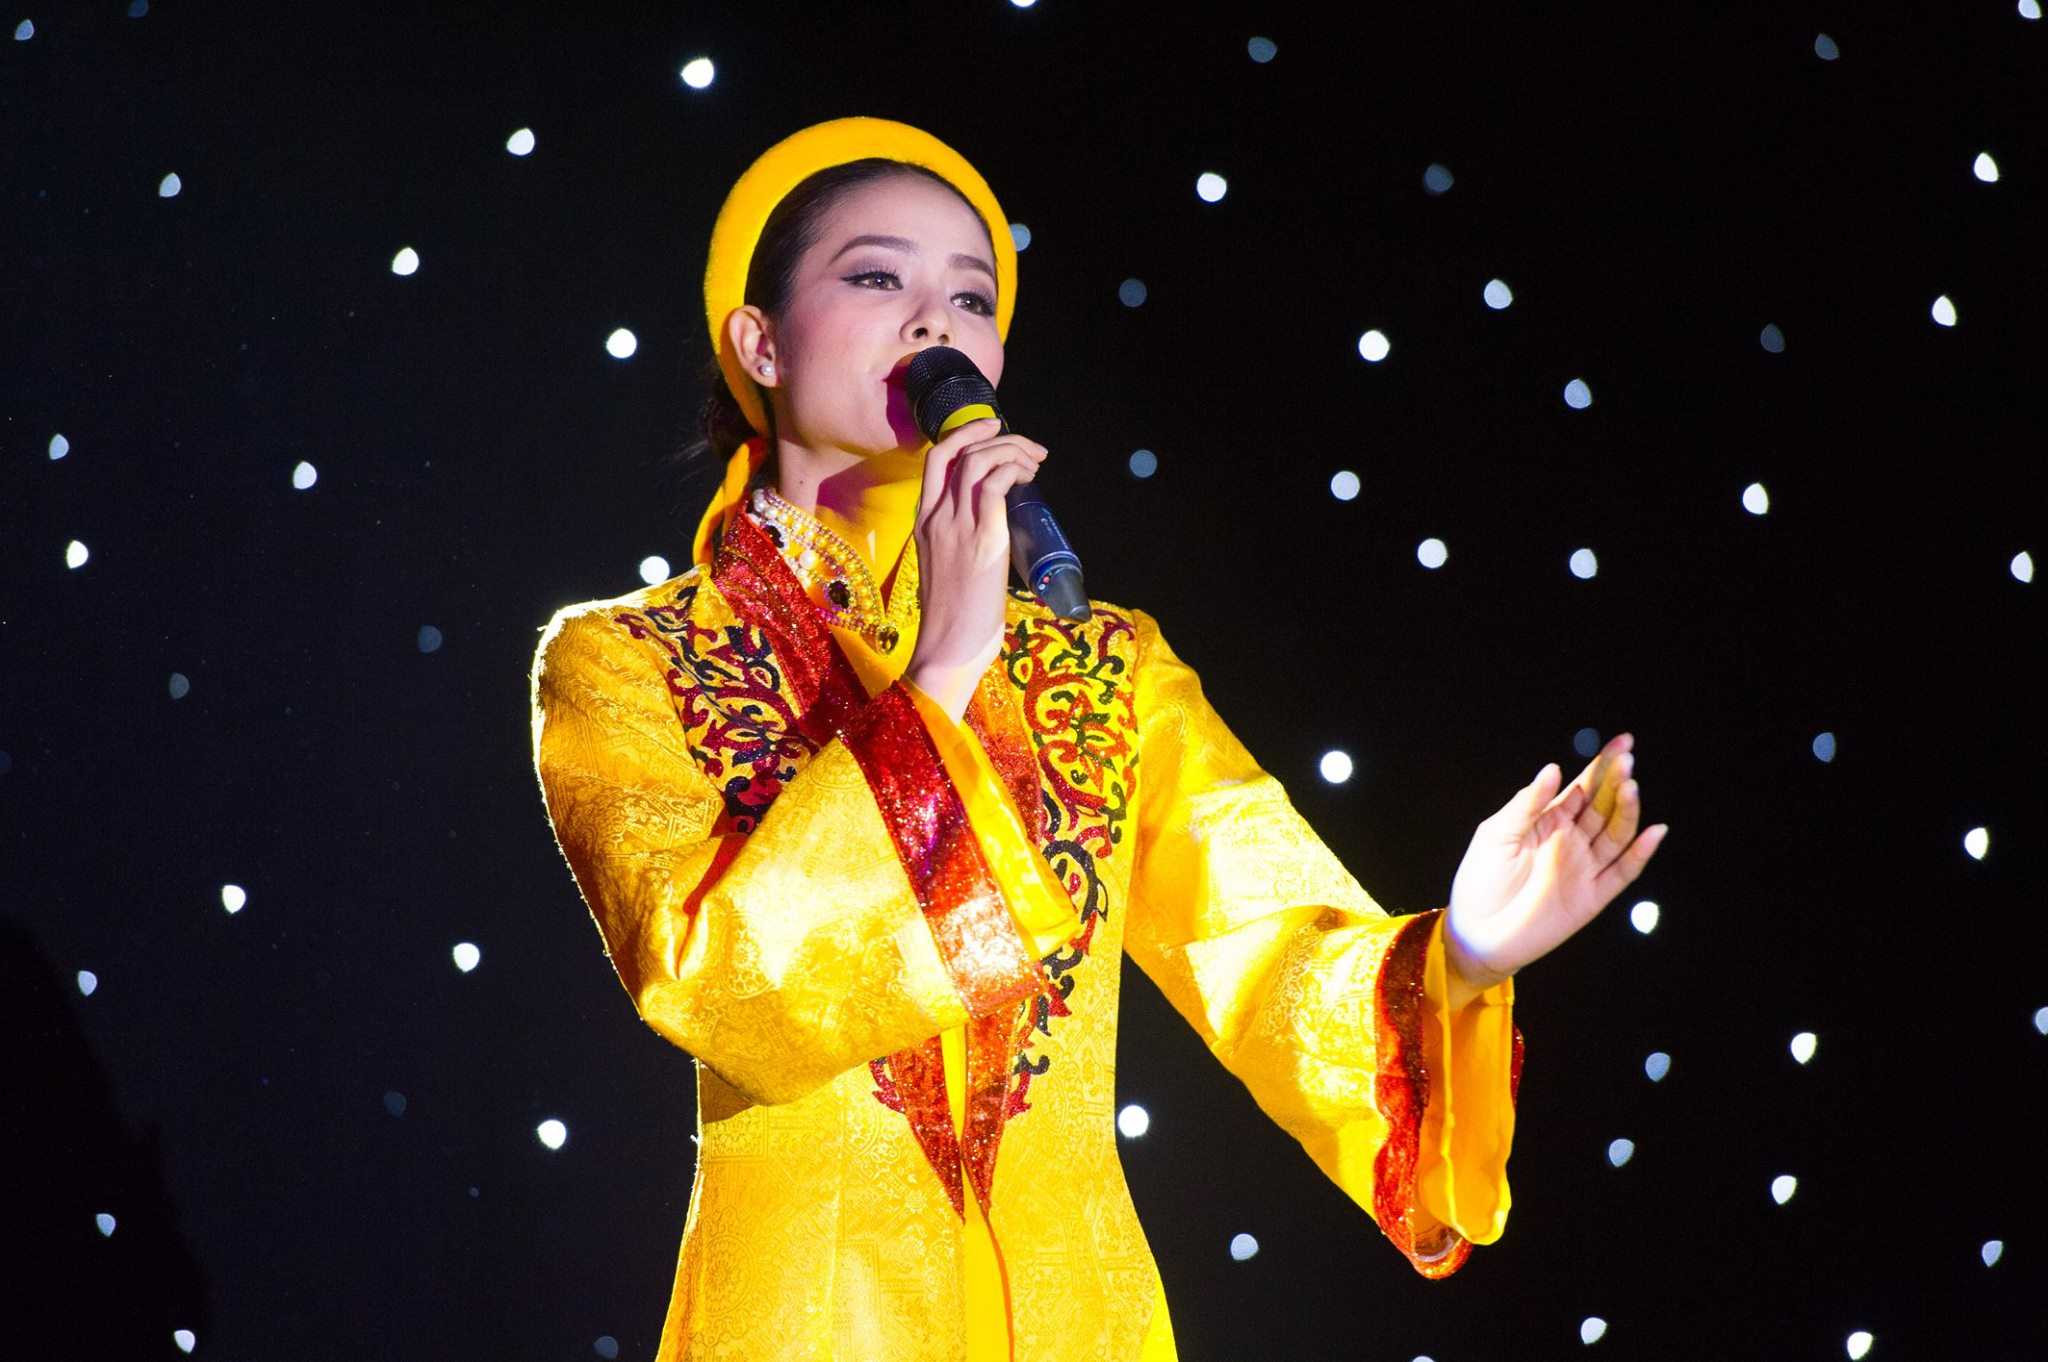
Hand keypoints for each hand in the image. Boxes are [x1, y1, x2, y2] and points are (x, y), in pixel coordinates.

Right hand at [904, 417, 1047, 721]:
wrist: (947, 650)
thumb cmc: (954, 620)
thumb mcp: (951, 569)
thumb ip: (966, 542)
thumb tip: (1000, 527)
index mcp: (924, 523)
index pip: (936, 461)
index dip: (966, 436)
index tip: (994, 432)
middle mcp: (935, 518)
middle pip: (954, 451)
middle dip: (992, 434)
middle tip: (1027, 445)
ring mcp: (956, 527)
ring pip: (977, 462)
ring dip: (1011, 452)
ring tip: (1035, 463)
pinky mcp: (982, 541)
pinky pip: (995, 485)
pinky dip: (1013, 471)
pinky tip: (1028, 480)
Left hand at [1443, 733, 1669, 1004]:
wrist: (1477, 933)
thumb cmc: (1480, 880)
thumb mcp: (1496, 834)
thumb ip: (1526, 803)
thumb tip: (1554, 768)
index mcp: (1548, 820)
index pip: (1583, 786)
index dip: (1602, 764)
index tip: (1623, 742)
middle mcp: (1571, 840)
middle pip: (1603, 805)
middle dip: (1616, 781)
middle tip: (1627, 759)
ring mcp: (1584, 867)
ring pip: (1615, 834)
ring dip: (1627, 811)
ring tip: (1630, 787)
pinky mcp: (1592, 896)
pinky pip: (1623, 872)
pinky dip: (1640, 853)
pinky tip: (1654, 831)